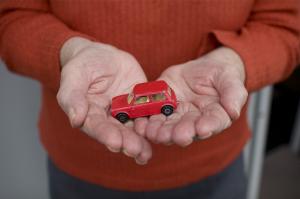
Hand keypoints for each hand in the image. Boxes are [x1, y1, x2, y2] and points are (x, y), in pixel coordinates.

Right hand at [57, 37, 150, 163]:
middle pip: (117, 132)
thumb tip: (75, 119)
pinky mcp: (140, 104)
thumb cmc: (84, 64)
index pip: (97, 127)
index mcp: (90, 114)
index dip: (106, 135)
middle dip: (126, 142)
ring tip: (146, 153)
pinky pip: (148, 114)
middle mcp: (108, 118)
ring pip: (133, 129)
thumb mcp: (74, 75)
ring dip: (140, 142)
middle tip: (136, 151)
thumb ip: (73, 97)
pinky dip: (154, 124)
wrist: (103, 55)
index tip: (115, 143)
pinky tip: (161, 134)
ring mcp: (126, 112)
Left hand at [135, 47, 247, 145]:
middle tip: (176, 136)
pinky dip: (146, 121)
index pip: (212, 123)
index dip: (208, 126)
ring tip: (155, 133)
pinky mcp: (161, 106)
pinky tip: (141, 124)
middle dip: (181, 133)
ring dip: (161, 132)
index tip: (202, 129)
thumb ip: (233, 94)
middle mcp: (193, 120)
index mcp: (213, 116)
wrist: (202, 68)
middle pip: (187, 129)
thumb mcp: (230, 79)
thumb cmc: (221, 75)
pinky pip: (152, 116)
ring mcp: (176, 115)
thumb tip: (234, 112)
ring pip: (168, 127)